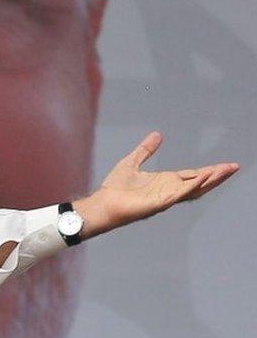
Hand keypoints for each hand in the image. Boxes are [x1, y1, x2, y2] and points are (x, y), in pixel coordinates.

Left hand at [73, 132, 238, 238]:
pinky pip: (180, 194)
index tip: (226, 165)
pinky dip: (192, 186)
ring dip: (211, 180)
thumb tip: (157, 135)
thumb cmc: (115, 188)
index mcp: (165, 181)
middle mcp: (169, 190)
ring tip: (226, 170)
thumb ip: (146, 150)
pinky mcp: (160, 203)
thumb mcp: (132, 162)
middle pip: (199, 182)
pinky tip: (203, 177)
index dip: (209, 171)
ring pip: (195, 189)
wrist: (103, 203)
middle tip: (234, 167)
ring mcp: (166, 197)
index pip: (193, 175)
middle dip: (217, 175)